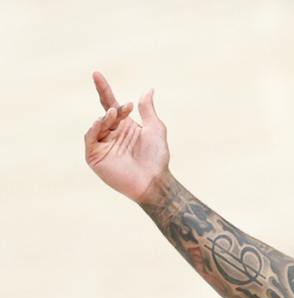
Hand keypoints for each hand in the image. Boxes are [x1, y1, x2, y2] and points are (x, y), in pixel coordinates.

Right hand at [84, 71, 169, 203]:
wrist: (155, 181)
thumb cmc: (157, 157)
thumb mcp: (155, 129)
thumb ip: (148, 110)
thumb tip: (148, 90)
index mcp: (124, 125)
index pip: (110, 103)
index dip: (103, 89)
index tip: (96, 73)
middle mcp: (112, 133)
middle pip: (106, 113)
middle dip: (114, 109)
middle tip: (126, 108)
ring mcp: (102, 144)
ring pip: (97, 124)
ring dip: (105, 117)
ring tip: (114, 114)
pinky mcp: (95, 156)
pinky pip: (90, 138)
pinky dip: (93, 128)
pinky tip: (101, 122)